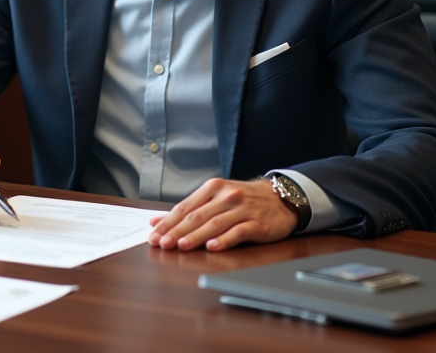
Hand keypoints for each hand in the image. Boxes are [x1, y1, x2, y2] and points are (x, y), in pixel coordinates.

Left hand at [147, 178, 297, 251]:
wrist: (281, 198)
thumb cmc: (243, 200)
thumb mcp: (216, 198)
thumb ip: (188, 209)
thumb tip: (156, 220)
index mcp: (213, 188)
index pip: (185, 207)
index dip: (168, 222)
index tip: (154, 234)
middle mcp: (226, 196)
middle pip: (197, 216)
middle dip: (177, 231)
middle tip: (162, 243)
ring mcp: (242, 209)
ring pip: (215, 224)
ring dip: (196, 236)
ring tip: (181, 246)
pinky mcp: (257, 223)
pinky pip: (238, 232)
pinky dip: (224, 240)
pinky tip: (212, 247)